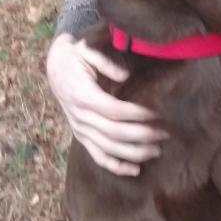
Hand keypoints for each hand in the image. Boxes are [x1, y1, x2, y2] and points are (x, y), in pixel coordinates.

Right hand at [46, 33, 168, 176]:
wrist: (55, 68)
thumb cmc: (76, 57)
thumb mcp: (87, 50)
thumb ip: (105, 62)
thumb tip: (124, 76)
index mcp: (82, 95)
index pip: (113, 110)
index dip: (136, 114)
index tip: (157, 113)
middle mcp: (80, 116)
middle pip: (114, 132)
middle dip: (142, 135)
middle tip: (165, 134)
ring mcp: (80, 129)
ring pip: (107, 149)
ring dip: (133, 153)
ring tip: (156, 150)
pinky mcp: (81, 137)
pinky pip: (98, 156)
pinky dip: (116, 166)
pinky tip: (135, 170)